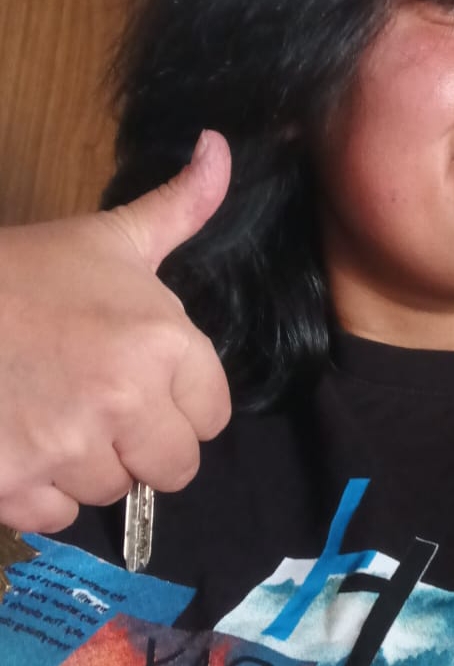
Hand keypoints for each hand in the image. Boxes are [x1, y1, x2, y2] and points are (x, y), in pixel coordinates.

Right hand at [0, 131, 232, 531]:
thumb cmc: (21, 274)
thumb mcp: (107, 238)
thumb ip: (179, 207)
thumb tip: (221, 148)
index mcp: (162, 344)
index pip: (213, 414)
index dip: (181, 400)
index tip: (145, 380)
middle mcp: (124, 403)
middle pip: (174, 466)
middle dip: (144, 442)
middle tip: (99, 403)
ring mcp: (65, 451)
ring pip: (111, 490)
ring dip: (87, 464)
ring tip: (49, 411)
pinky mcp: (11, 487)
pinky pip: (56, 516)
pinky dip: (39, 491)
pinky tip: (19, 441)